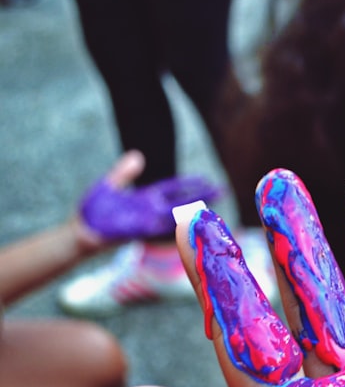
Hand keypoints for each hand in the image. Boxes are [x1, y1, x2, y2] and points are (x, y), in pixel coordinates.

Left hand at [77, 150, 220, 243]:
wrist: (80, 231)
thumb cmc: (93, 211)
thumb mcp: (109, 185)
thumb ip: (124, 172)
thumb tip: (138, 155)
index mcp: (145, 197)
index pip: (172, 188)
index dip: (189, 183)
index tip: (207, 179)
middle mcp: (149, 209)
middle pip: (181, 201)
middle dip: (201, 197)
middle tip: (221, 191)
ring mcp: (145, 220)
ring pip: (174, 216)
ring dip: (192, 212)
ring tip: (210, 207)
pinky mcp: (136, 230)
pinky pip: (158, 227)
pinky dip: (171, 225)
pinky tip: (184, 220)